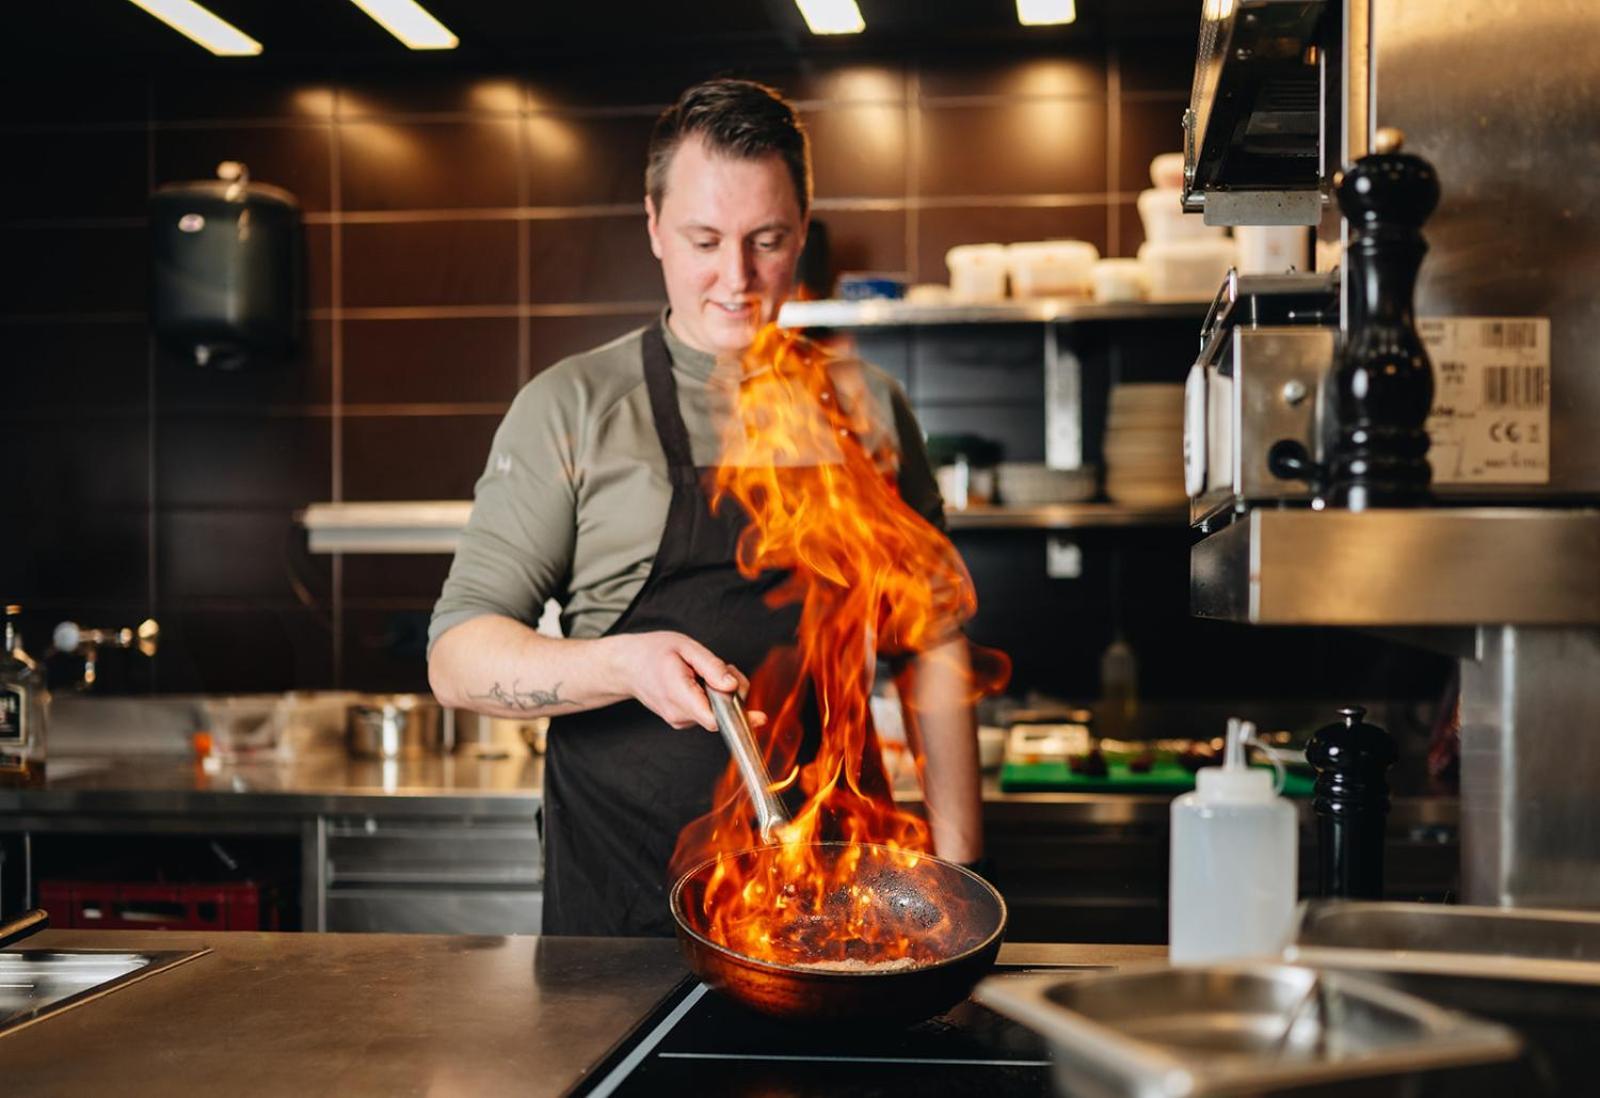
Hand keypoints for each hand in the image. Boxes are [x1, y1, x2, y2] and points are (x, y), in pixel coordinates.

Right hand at [606, 632, 756, 731]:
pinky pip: (707, 712)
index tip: (759, 716)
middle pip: (722, 714)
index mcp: (679, 694)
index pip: (714, 719)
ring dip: (721, 694)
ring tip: (704, 672)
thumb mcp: (685, 647)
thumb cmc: (653, 652)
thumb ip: (711, 667)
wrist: (627, 666)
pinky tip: (700, 682)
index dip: (739, 716)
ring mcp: (679, 720)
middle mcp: (679, 715)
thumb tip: (732, 685)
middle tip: (723, 669)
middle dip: (732, 693)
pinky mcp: (682, 720)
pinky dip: (712, 698)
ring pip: (716, 713)